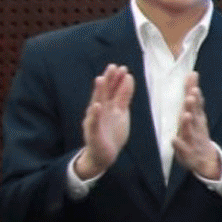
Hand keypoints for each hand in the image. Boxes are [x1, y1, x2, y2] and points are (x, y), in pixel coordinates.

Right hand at [74, 64, 133, 179]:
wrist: (104, 155)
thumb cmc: (112, 132)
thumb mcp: (121, 112)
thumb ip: (124, 96)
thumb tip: (129, 77)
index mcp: (108, 106)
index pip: (113, 90)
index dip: (117, 79)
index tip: (123, 68)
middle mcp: (100, 110)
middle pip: (104, 93)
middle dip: (108, 80)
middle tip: (112, 66)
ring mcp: (95, 120)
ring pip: (96, 104)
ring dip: (98, 92)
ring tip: (100, 79)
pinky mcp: (93, 133)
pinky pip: (93, 123)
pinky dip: (95, 114)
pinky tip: (96, 106)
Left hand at [172, 73, 221, 180]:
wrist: (206, 160)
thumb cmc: (198, 134)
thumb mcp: (198, 115)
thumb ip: (194, 97)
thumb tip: (192, 74)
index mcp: (197, 117)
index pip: (196, 100)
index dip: (193, 88)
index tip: (192, 76)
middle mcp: (197, 126)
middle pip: (195, 113)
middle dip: (193, 104)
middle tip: (192, 94)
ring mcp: (193, 139)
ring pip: (190, 130)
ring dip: (188, 122)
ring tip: (186, 115)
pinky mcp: (188, 152)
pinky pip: (182, 148)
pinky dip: (178, 144)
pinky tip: (173, 140)